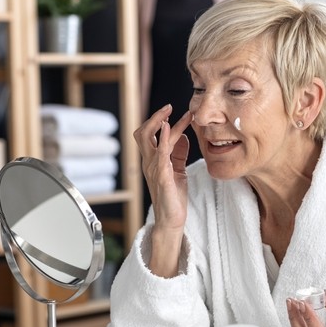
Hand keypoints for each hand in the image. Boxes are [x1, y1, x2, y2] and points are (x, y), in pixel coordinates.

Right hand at [133, 104, 192, 276]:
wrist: (172, 219)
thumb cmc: (174, 197)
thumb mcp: (177, 170)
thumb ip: (178, 154)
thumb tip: (182, 136)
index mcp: (152, 161)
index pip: (152, 135)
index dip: (161, 121)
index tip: (178, 111)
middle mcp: (149, 163)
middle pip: (143, 133)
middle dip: (154, 117)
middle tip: (169, 107)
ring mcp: (154, 169)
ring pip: (150, 140)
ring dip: (162, 124)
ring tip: (174, 114)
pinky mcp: (162, 177)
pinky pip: (160, 154)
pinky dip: (163, 139)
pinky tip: (168, 128)